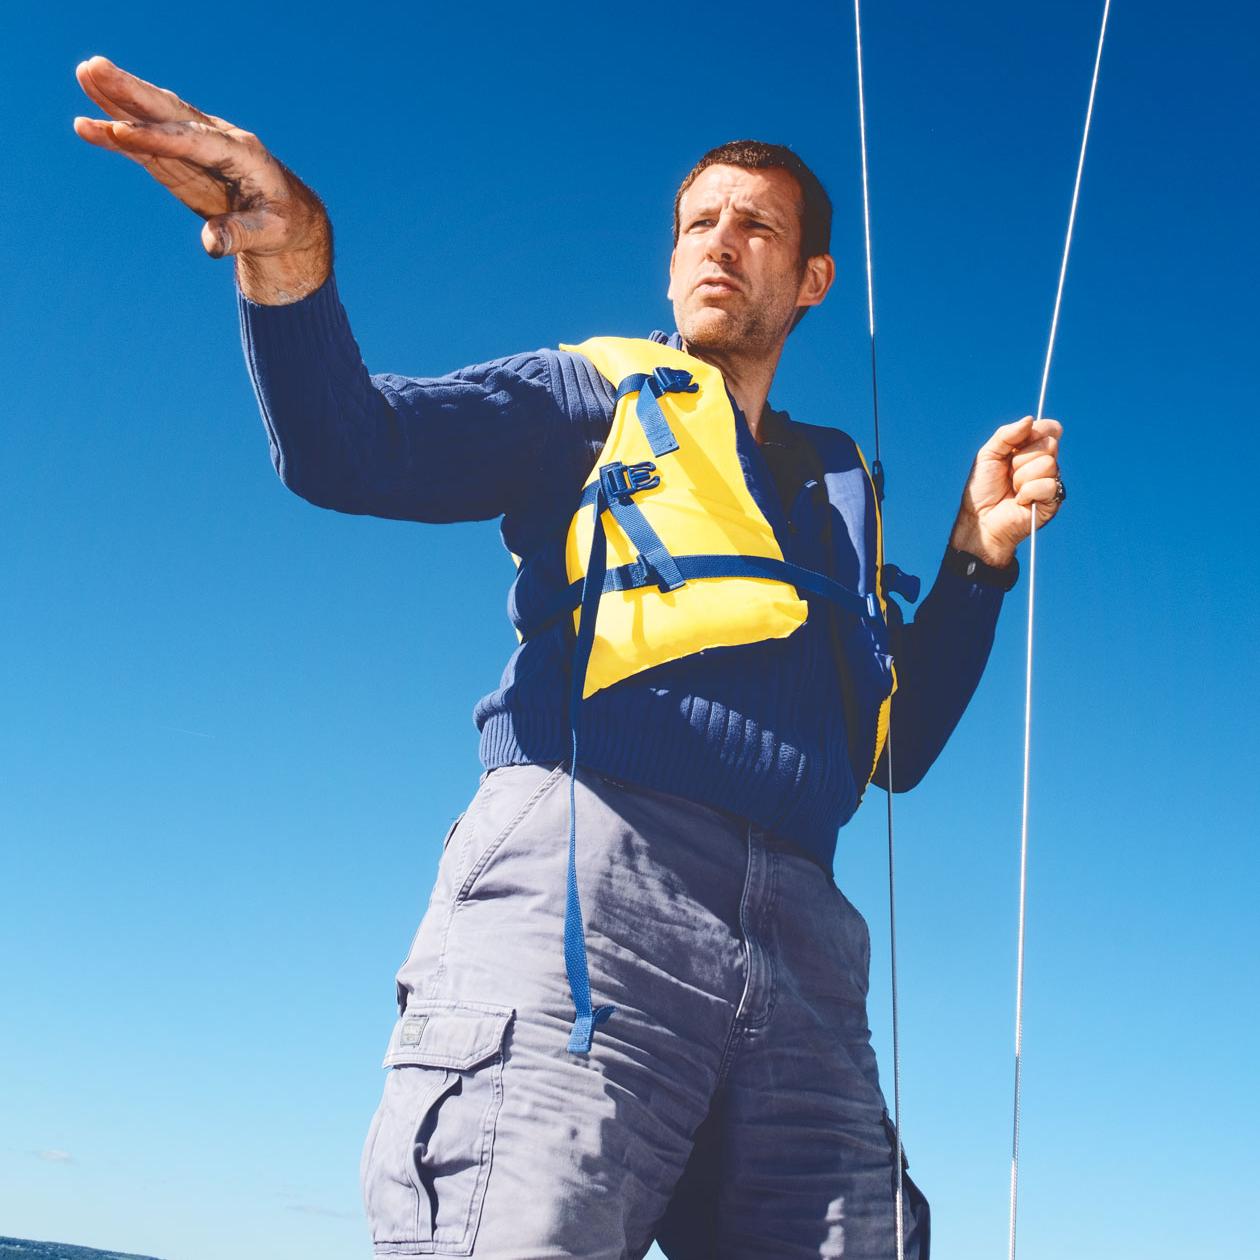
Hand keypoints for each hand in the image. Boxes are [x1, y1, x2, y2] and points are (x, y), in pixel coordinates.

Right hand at [73, 55, 330, 303]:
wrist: (287, 217)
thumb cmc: (281, 224)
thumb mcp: (269, 233)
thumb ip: (239, 235)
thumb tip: (211, 244)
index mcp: (244, 154)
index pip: (196, 141)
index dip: (159, 138)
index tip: (122, 131)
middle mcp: (219, 139)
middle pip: (172, 113)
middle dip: (133, 93)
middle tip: (95, 68)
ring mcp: (199, 144)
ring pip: (157, 118)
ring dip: (120, 98)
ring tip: (84, 74)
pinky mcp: (183, 157)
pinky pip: (148, 142)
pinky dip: (119, 135)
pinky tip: (87, 126)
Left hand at [949, 415, 1063, 567]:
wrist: (980, 519)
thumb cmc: (982, 489)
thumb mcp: (987, 455)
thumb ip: (1007, 434)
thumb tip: (1030, 419)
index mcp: (1031, 449)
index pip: (1049, 428)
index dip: (1036, 432)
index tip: (1015, 446)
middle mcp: (1044, 462)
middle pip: (1049, 444)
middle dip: (1021, 458)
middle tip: (1008, 473)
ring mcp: (1050, 481)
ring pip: (1047, 464)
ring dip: (1022, 478)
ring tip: (1013, 489)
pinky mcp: (1053, 500)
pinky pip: (1047, 485)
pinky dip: (1027, 493)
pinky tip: (1020, 501)